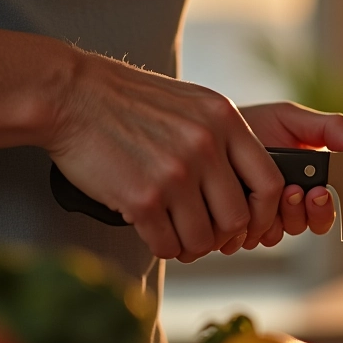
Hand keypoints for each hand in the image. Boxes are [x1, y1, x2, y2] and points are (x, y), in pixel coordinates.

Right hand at [47, 50, 283, 262]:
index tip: (250, 221)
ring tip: (178, 235)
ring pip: (203, 239)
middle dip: (223, 236)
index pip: (270, 183)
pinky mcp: (142, 197)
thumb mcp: (195, 104)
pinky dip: (164, 247)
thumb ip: (226, 137)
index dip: (265, 213)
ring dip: (192, 245)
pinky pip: (167, 245)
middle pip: (237, 219)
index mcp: (226, 121)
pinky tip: (154, 232)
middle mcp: (206, 146)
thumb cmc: (133, 101)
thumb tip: (249, 183)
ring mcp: (175, 173)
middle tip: (207, 233)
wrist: (72, 95)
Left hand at [238, 101, 342, 249]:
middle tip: (294, 191)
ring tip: (261, 190)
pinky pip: (246, 239)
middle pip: (307, 226)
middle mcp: (287, 206)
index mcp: (308, 183)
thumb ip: (333, 130)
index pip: (326, 211)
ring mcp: (261, 218)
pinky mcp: (234, 227)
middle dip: (302, 211)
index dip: (325, 208)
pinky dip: (244, 223)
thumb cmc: (252, 123)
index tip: (320, 192)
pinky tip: (238, 200)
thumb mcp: (293, 118)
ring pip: (278, 236)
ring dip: (272, 216)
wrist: (206, 131)